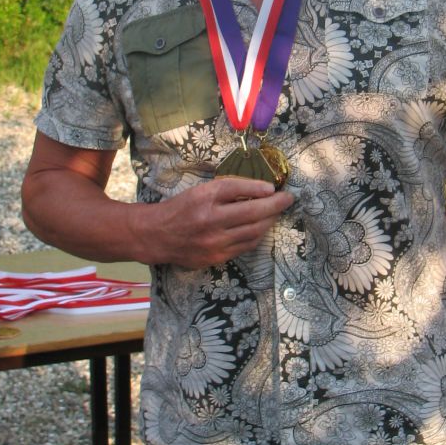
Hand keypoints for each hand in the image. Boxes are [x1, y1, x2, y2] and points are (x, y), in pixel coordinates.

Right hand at [143, 177, 293, 267]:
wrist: (156, 236)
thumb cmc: (180, 209)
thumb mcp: (199, 191)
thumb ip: (226, 190)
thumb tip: (260, 189)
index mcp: (204, 198)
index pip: (237, 188)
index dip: (259, 187)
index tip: (273, 187)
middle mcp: (210, 220)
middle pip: (252, 212)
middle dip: (275, 205)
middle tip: (288, 199)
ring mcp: (214, 242)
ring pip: (253, 231)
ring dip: (270, 221)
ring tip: (276, 212)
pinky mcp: (216, 257)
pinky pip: (246, 246)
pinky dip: (257, 235)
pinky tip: (262, 227)